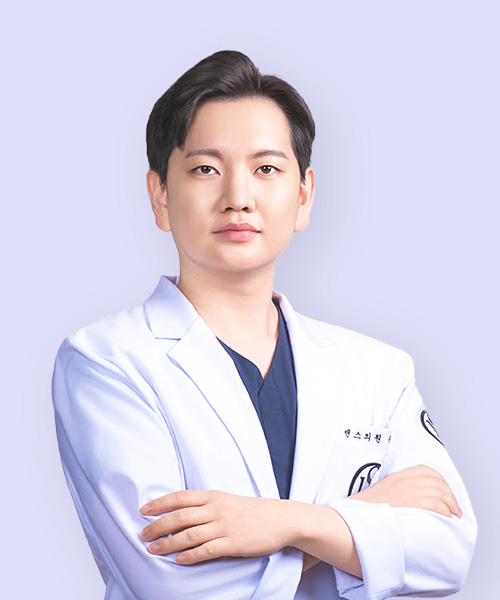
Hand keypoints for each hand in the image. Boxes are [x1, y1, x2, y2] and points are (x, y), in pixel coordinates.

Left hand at [139, 490, 296, 563]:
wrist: (281, 519)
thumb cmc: (253, 511)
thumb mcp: (228, 500)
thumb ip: (207, 505)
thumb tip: (183, 512)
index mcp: (213, 496)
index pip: (180, 497)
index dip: (159, 503)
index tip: (143, 510)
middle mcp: (216, 509)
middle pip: (179, 516)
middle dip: (157, 526)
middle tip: (142, 535)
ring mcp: (224, 526)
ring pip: (188, 535)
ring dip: (167, 543)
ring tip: (153, 550)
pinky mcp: (232, 543)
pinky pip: (206, 550)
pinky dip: (190, 555)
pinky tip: (179, 560)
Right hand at [349, 464, 462, 517]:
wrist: (344, 521)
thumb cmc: (354, 516)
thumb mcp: (373, 498)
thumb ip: (388, 498)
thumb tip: (398, 510)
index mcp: (393, 478)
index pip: (423, 470)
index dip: (438, 480)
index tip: (444, 492)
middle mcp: (401, 481)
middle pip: (435, 480)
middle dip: (449, 493)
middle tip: (454, 507)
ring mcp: (404, 491)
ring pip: (439, 491)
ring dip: (451, 504)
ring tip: (454, 515)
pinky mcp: (408, 504)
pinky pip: (435, 504)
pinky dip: (445, 511)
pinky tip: (447, 519)